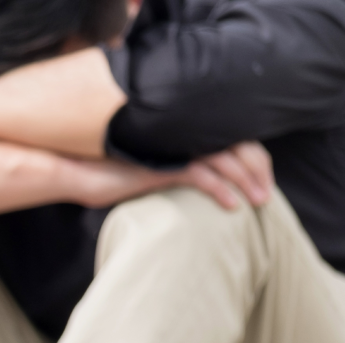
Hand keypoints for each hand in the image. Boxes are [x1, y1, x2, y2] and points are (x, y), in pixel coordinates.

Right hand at [59, 141, 273, 210]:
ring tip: (258, 201)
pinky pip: (201, 175)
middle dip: (259, 170)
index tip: (262, 180)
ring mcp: (173, 149)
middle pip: (238, 145)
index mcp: (184, 134)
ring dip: (247, 181)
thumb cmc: (107, 172)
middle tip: (266, 194)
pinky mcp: (161, 166)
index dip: (253, 158)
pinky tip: (232, 206)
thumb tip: (191, 180)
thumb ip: (171, 167)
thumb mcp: (147, 167)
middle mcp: (183, 137)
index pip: (232, 138)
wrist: (77, 172)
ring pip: (226, 160)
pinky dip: (222, 190)